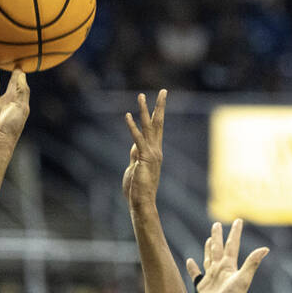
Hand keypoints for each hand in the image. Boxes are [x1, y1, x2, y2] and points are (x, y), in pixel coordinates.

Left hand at [123, 90, 165, 207]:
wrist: (142, 202)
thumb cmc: (138, 189)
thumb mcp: (135, 167)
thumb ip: (135, 155)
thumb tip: (134, 146)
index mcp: (154, 152)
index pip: (157, 129)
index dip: (157, 113)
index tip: (160, 100)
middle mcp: (156, 150)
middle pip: (158, 123)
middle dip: (160, 106)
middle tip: (163, 91)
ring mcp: (151, 153)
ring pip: (149, 127)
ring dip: (144, 110)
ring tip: (141, 95)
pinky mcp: (143, 158)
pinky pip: (137, 139)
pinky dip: (132, 127)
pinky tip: (128, 115)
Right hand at [186, 219, 268, 292]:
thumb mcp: (243, 279)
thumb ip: (252, 263)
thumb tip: (265, 248)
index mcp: (229, 266)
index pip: (232, 245)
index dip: (234, 233)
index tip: (238, 221)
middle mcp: (220, 269)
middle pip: (218, 248)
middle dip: (218, 236)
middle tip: (216, 224)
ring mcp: (210, 277)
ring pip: (208, 258)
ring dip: (208, 249)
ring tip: (208, 240)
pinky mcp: (201, 286)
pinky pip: (195, 274)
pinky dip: (192, 268)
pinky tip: (190, 261)